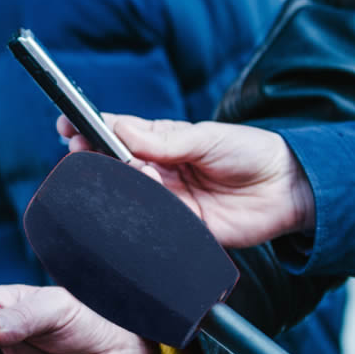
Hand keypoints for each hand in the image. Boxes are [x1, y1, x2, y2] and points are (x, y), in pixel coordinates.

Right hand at [56, 113, 315, 247]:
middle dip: (94, 158)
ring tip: (139, 174)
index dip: (90, 130)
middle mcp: (157, 171)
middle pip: (112, 167)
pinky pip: (149, 224)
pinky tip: (138, 207)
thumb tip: (121, 129)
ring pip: (127, 195)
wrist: (287, 190)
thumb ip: (165, 139)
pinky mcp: (177, 227)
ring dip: (122, 185)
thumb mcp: (207, 137)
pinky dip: (139, 216)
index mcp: (161, 143)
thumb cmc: (250, 152)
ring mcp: (165, 200)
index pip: (116, 135)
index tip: (67, 126)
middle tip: (84, 150)